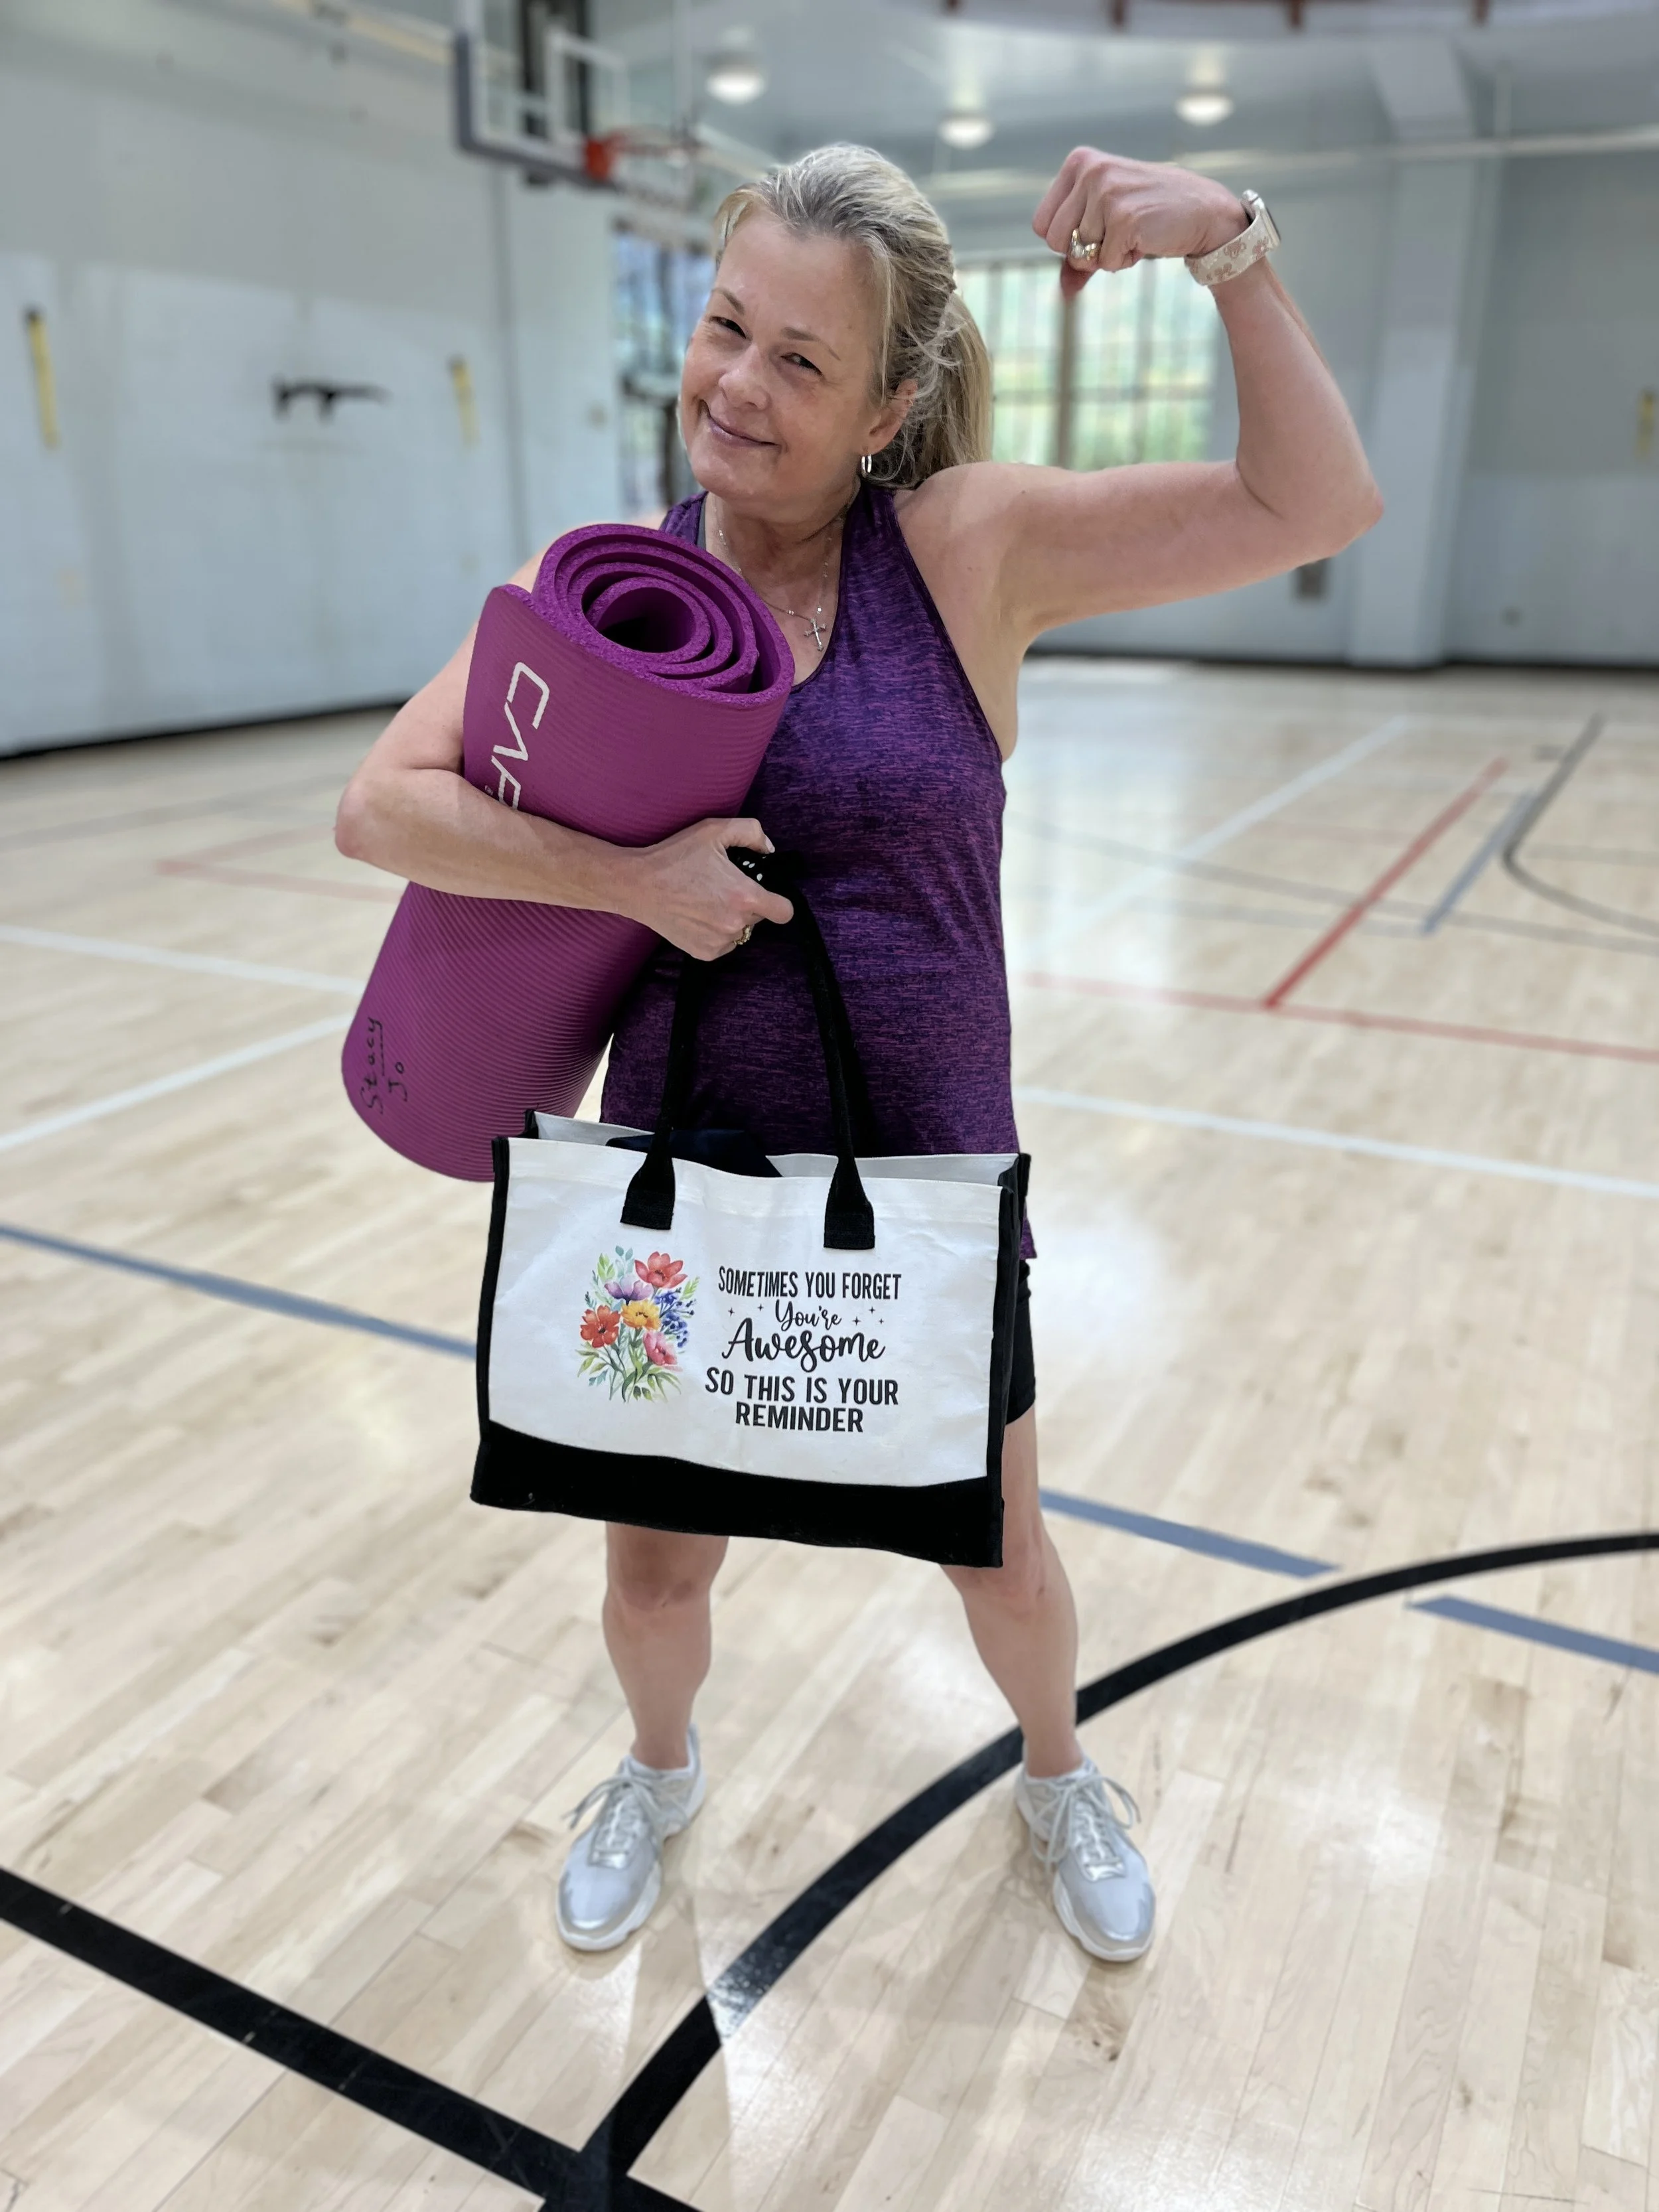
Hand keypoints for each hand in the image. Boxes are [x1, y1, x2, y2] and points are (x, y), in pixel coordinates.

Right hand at [628, 815, 793, 961]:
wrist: (637, 885)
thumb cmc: (675, 857)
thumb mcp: (714, 830)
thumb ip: (751, 833)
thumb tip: (769, 849)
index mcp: (744, 896)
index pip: (784, 912)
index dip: (779, 902)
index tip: (766, 894)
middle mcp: (735, 924)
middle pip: (760, 919)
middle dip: (748, 904)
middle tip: (722, 888)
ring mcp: (720, 942)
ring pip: (741, 932)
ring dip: (732, 920)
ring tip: (706, 901)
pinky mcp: (704, 953)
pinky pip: (723, 944)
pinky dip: (716, 933)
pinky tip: (698, 915)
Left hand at [1033, 149, 1246, 298]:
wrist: (1202, 211)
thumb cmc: (1150, 216)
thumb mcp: (1106, 226)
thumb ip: (1077, 253)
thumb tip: (1063, 291)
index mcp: (1079, 162)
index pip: (1042, 224)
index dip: (1068, 239)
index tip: (1097, 226)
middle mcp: (1090, 171)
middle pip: (1055, 241)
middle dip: (1084, 250)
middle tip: (1115, 232)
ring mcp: (1107, 192)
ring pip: (1080, 255)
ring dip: (1108, 255)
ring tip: (1133, 231)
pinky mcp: (1125, 217)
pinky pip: (1107, 263)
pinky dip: (1125, 260)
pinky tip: (1145, 238)